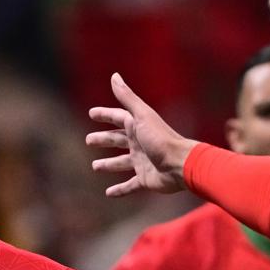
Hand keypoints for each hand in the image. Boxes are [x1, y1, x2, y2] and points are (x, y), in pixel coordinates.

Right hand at [87, 73, 194, 197]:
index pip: (118, 118)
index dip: (105, 115)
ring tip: (95, 167)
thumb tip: (114, 76)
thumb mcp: (141, 115)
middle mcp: (139, 143)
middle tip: (88, 141)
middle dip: (104, 140)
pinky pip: (130, 185)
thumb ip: (127, 97)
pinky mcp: (145, 179)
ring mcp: (142, 162)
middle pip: (118, 140)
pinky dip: (120, 189)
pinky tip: (108, 193)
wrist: (180, 164)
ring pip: (121, 163)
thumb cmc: (161, 138)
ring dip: (109, 165)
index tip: (92, 114)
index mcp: (138, 127)